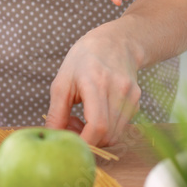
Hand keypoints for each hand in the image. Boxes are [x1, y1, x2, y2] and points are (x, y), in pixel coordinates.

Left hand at [45, 24, 141, 146]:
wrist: (115, 42)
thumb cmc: (84, 59)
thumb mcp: (63, 81)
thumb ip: (56, 112)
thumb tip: (51, 136)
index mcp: (96, 83)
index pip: (97, 126)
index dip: (84, 142)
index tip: (69, 144)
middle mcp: (118, 91)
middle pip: (107, 135)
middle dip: (87, 140)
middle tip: (71, 126)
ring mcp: (130, 97)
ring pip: (115, 135)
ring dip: (97, 136)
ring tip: (82, 119)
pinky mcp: (136, 102)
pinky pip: (120, 127)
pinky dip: (106, 129)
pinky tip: (95, 114)